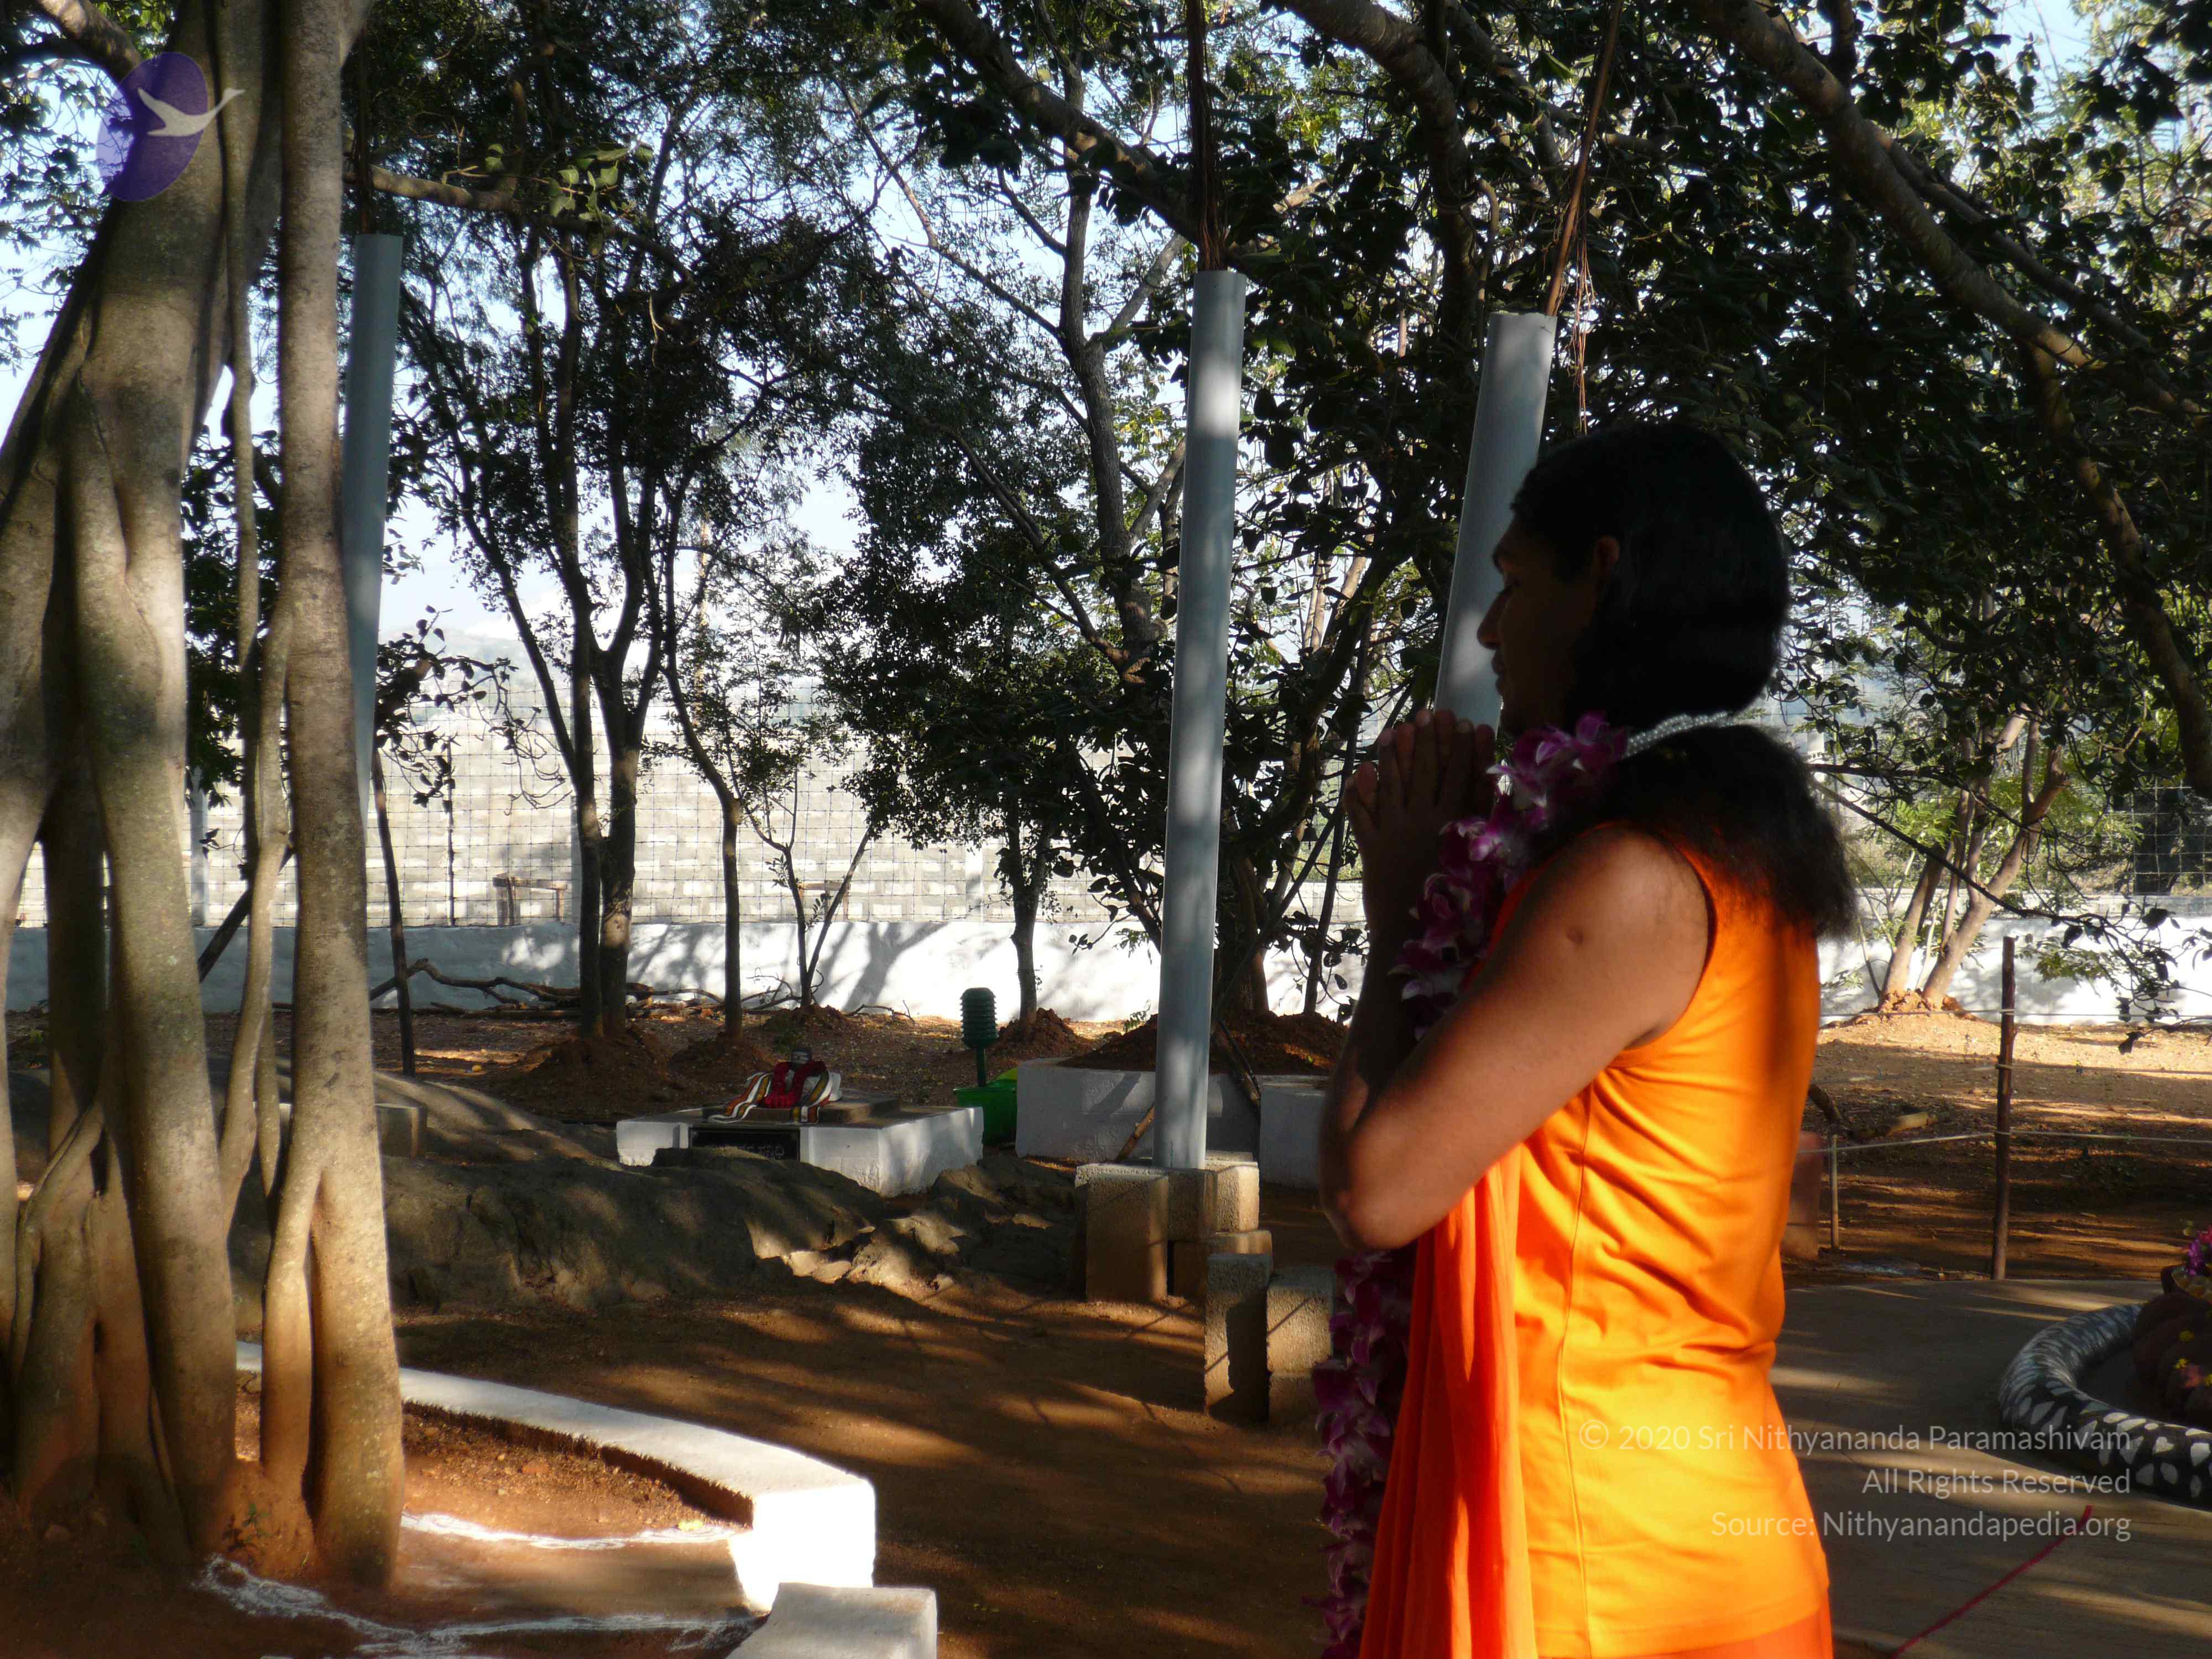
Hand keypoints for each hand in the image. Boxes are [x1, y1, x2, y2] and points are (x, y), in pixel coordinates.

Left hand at [1346, 708, 1495, 936]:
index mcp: (1452, 823)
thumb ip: (1489, 829)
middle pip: (1424, 772)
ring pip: (1392, 785)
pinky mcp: (1372, 850)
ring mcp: (1393, 833)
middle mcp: (1421, 821)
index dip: (1462, 748)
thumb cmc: (1459, 908)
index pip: (1459, 775)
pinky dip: (1358, 795)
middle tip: (1428, 712)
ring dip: (1393, 756)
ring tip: (1394, 730)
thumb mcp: (1484, 867)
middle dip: (1426, 740)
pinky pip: (1362, 816)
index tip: (1464, 723)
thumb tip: (1499, 794)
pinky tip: (1358, 773)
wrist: (1415, 937)